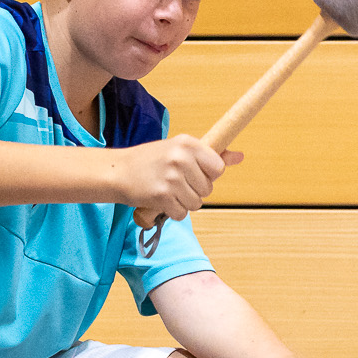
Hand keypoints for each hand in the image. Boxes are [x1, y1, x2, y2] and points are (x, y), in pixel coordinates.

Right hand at [114, 135, 240, 222]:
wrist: (117, 171)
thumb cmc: (151, 160)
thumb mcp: (180, 150)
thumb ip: (211, 155)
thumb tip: (240, 156)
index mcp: (188, 143)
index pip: (218, 168)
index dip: (207, 174)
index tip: (192, 172)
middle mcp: (181, 158)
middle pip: (208, 189)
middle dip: (194, 190)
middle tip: (175, 182)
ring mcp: (172, 178)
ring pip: (196, 203)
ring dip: (183, 202)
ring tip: (167, 190)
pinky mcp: (162, 196)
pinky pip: (181, 213)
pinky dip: (172, 211)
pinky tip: (161, 199)